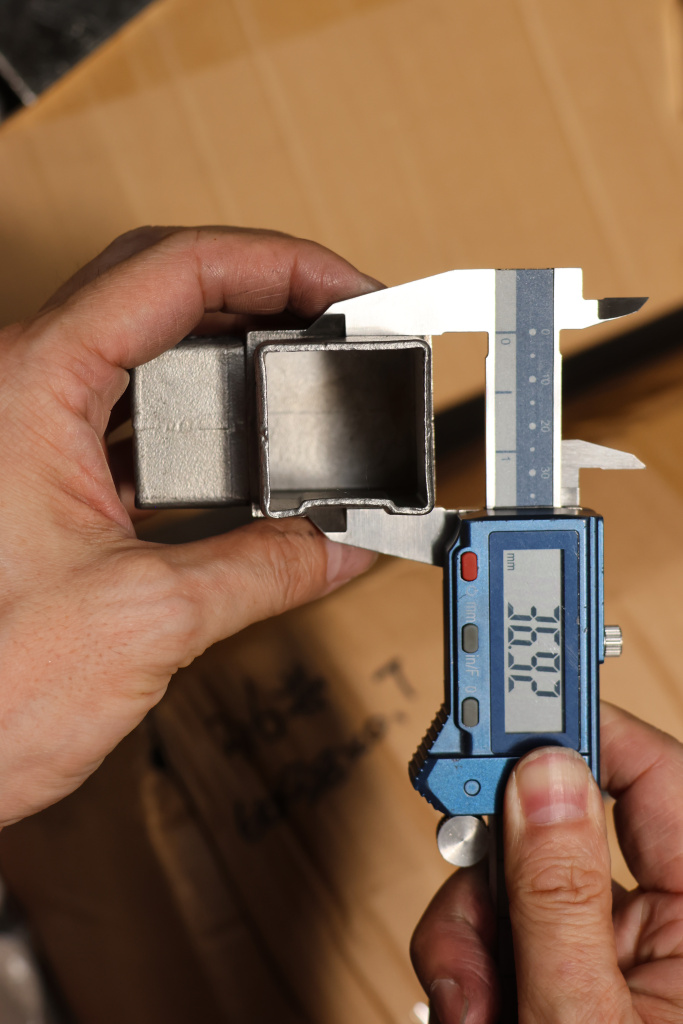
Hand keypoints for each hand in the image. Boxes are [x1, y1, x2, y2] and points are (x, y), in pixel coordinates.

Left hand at [0, 226, 379, 825]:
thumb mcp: (145, 618)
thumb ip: (266, 570)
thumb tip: (343, 546)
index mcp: (31, 384)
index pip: (177, 270)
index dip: (281, 263)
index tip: (349, 289)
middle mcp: (21, 388)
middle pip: (163, 292)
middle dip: (264, 297)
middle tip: (340, 323)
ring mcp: (26, 431)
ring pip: (146, 354)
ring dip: (231, 361)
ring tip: (304, 379)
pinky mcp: (36, 478)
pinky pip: (130, 424)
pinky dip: (198, 429)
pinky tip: (245, 458)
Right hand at [411, 702, 682, 1022]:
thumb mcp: (580, 1012)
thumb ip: (559, 893)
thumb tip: (541, 778)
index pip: (652, 773)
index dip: (579, 732)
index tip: (506, 716)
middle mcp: (662, 922)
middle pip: (556, 825)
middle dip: (491, 863)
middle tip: (461, 876)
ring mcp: (611, 947)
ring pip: (513, 875)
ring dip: (468, 930)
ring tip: (471, 1003)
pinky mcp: (569, 971)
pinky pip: (502, 924)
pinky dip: (471, 959)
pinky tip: (475, 1010)